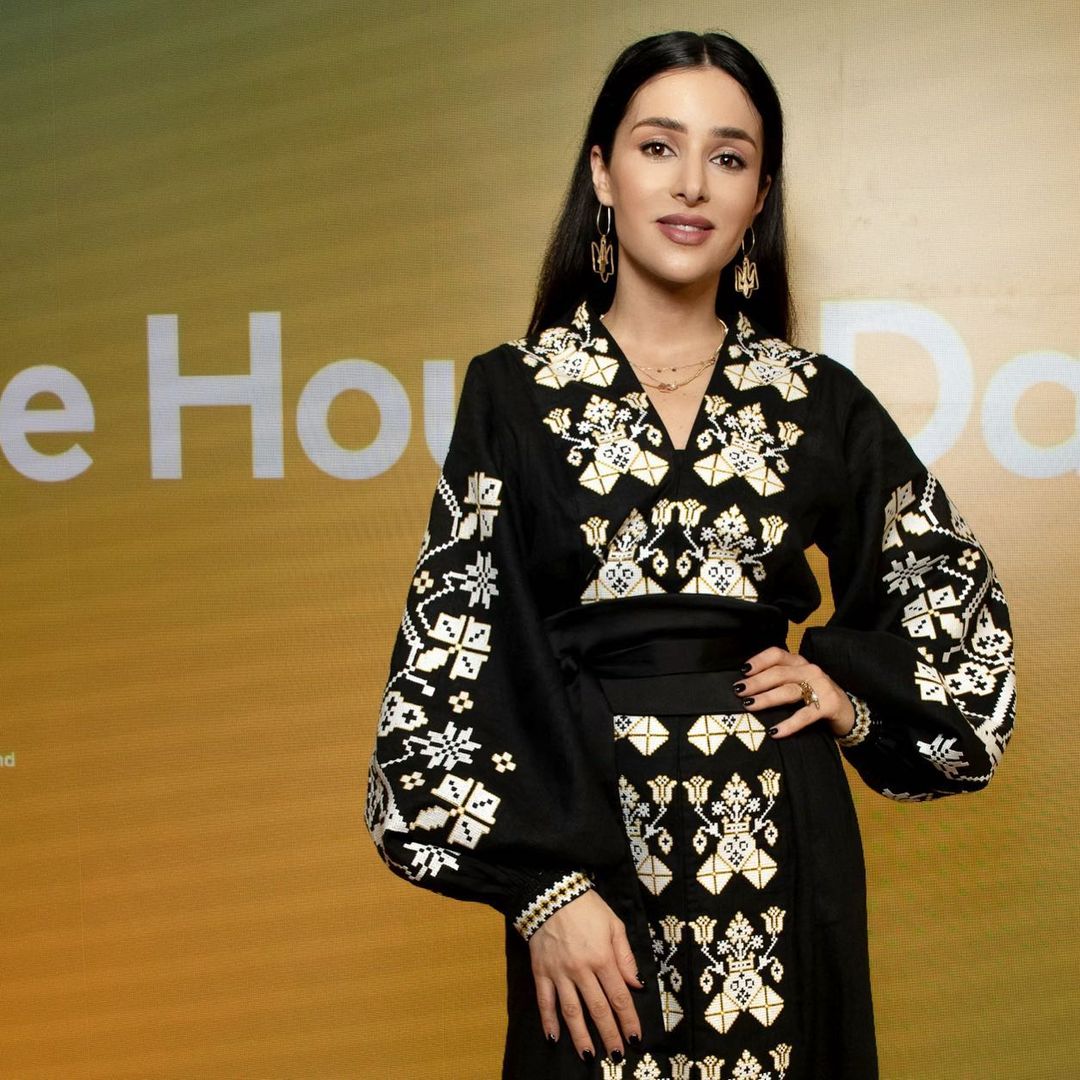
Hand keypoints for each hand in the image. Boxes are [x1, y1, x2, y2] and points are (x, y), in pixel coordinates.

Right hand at [528, 889, 643, 1062]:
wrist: (550, 892)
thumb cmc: (586, 907)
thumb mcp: (614, 924)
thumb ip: (625, 955)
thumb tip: (637, 984)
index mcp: (603, 958)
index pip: (619, 997)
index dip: (628, 1020)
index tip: (634, 1039)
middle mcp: (582, 970)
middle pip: (598, 1009)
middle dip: (609, 1034)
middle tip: (616, 1055)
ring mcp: (559, 972)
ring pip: (572, 1011)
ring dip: (581, 1036)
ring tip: (588, 1055)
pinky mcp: (541, 971)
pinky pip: (545, 1001)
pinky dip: (548, 1020)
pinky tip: (554, 1037)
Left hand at [736, 646, 854, 738]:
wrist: (849, 711)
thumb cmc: (816, 696)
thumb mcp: (798, 682)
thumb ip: (778, 679)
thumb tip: (746, 687)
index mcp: (799, 662)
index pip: (777, 655)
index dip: (759, 661)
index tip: (742, 671)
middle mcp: (810, 671)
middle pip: (779, 673)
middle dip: (756, 682)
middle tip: (739, 691)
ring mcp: (821, 687)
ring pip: (789, 691)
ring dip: (767, 698)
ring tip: (749, 706)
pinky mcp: (829, 705)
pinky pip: (805, 715)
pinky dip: (789, 724)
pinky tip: (774, 732)